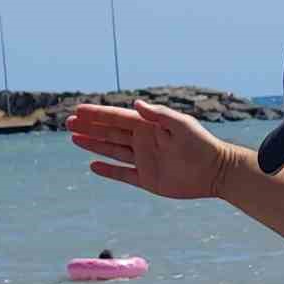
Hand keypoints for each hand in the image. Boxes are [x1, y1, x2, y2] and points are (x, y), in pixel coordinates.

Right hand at [68, 100, 233, 199]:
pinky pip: (123, 174)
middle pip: (110, 133)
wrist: (215, 171)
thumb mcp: (181, 126)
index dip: (98, 114)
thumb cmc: (201, 144)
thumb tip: (136, 104)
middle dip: (90, 127)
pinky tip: (93, 165)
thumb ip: (159, 115)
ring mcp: (144, 160)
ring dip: (93, 144)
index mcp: (149, 126)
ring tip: (74, 138)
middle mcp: (144, 141)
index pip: (118, 118)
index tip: (78, 110)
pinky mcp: (147, 179)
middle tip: (68, 123)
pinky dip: (108, 170)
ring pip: (112, 151)